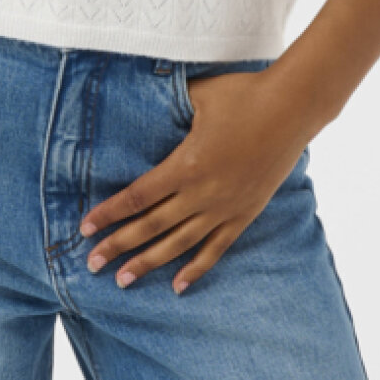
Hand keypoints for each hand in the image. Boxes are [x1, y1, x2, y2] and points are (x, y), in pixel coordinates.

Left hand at [78, 67, 314, 294]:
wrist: (293, 108)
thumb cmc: (244, 93)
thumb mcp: (198, 94)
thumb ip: (168, 103)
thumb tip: (141, 96)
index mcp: (186, 164)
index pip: (138, 196)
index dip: (109, 214)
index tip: (85, 228)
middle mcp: (203, 193)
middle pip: (151, 226)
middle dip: (118, 246)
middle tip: (92, 265)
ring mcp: (225, 207)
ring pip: (179, 244)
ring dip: (149, 263)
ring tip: (123, 281)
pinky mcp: (245, 213)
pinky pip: (216, 248)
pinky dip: (196, 268)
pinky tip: (178, 286)